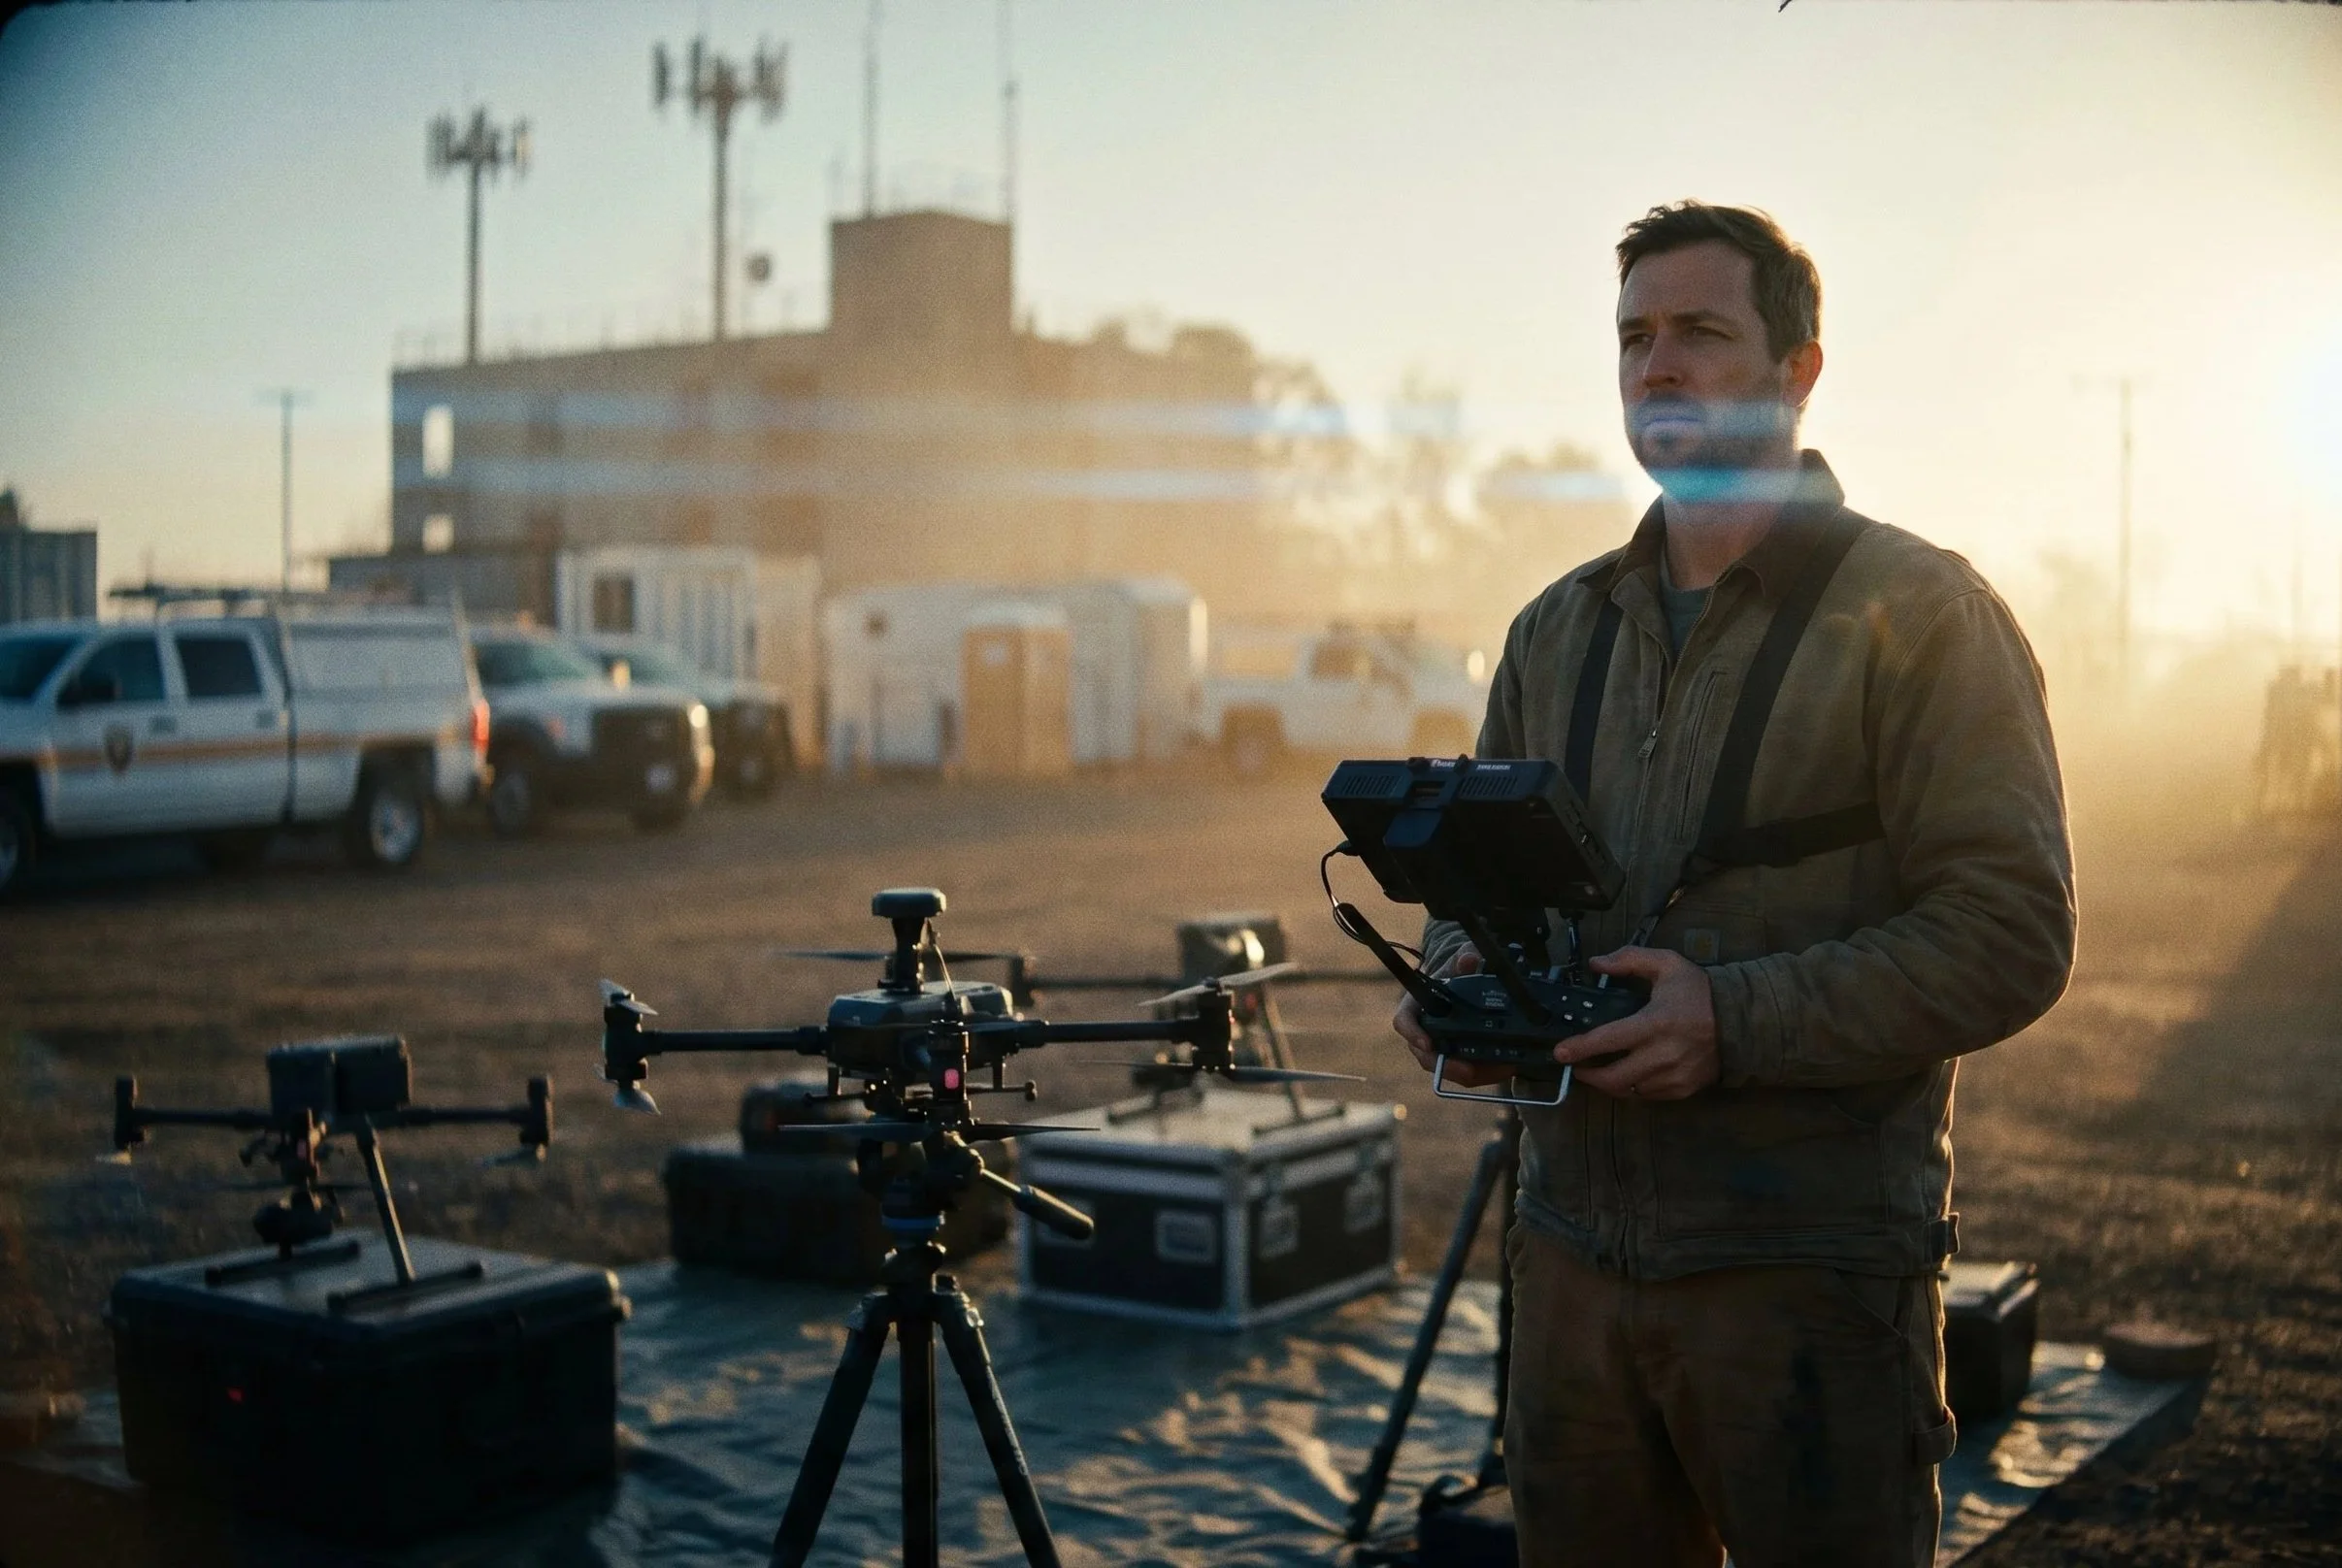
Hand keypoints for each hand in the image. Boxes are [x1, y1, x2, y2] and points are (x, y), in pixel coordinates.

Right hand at [1391, 949, 1510, 1087]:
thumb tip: (1469, 959)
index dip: (1413, 1034)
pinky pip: (1467, 1073)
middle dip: (1448, 1066)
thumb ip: (1464, 957)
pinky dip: (1486, 1073)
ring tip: (1501, 1068)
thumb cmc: (1454, 973)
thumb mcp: (1460, 961)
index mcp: (1415, 1006)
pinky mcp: (1457, 1058)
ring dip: (1474, 1074)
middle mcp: (1421, 1032)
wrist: (1462, 984)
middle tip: (1470, 1071)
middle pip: (1426, 1056)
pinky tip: (1506, 1067)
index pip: (1404, 1022)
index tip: (1427, 1044)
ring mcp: (1438, 1048)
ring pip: (1449, 1069)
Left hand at [1555, 946, 1720, 1101]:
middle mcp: (1663, 1055)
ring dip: (1608, 1084)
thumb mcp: (1667, 965)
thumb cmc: (1700, 992)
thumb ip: (1630, 960)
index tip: (1560, 1053)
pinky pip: (1647, 1095)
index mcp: (1655, 1023)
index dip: (1580, 1048)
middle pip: (1613, 1077)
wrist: (1742, 1021)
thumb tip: (1596, 964)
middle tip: (1575, 1066)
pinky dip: (1632, 1087)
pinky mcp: (1682, 1090)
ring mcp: (1673, 1077)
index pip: (1608, 1040)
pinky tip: (1627, 1074)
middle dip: (1588, 1075)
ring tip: (1597, 1071)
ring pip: (1628, 1090)